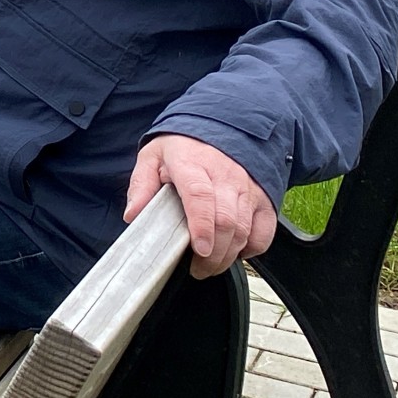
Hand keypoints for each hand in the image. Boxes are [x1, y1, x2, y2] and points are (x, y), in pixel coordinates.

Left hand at [125, 134, 277, 278]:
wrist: (221, 128)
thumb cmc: (184, 147)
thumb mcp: (153, 156)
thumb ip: (141, 185)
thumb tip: (133, 214)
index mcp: (193, 164)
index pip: (200, 197)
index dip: (201, 226)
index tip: (198, 249)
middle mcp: (225, 176)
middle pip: (226, 221)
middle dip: (214, 253)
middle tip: (198, 269)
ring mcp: (248, 189)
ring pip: (245, 230)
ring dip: (228, 256)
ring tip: (209, 266)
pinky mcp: (263, 200)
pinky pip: (264, 232)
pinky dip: (251, 249)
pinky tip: (233, 253)